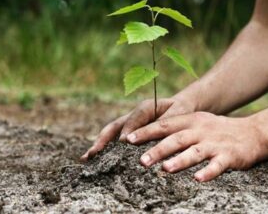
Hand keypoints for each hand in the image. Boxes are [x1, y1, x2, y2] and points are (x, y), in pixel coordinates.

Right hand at [80, 96, 196, 161]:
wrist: (180, 107)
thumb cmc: (181, 110)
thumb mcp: (178, 113)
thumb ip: (166, 122)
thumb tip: (153, 137)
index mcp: (146, 107)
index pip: (135, 118)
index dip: (129, 129)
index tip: (124, 143)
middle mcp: (133, 115)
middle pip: (115, 126)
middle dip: (103, 139)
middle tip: (93, 153)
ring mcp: (129, 124)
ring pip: (111, 133)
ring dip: (99, 145)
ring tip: (86, 159)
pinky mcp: (129, 132)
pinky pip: (115, 140)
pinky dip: (105, 149)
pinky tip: (95, 161)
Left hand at [126, 112, 264, 181]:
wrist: (253, 132)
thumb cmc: (218, 130)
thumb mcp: (198, 122)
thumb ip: (177, 128)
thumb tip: (148, 137)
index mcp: (191, 121)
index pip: (165, 125)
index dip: (146, 131)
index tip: (128, 139)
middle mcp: (201, 130)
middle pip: (176, 139)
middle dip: (158, 149)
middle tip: (141, 160)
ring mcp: (215, 143)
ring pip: (195, 152)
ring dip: (180, 160)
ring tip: (165, 169)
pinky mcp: (229, 156)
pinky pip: (217, 165)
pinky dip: (208, 172)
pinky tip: (198, 180)